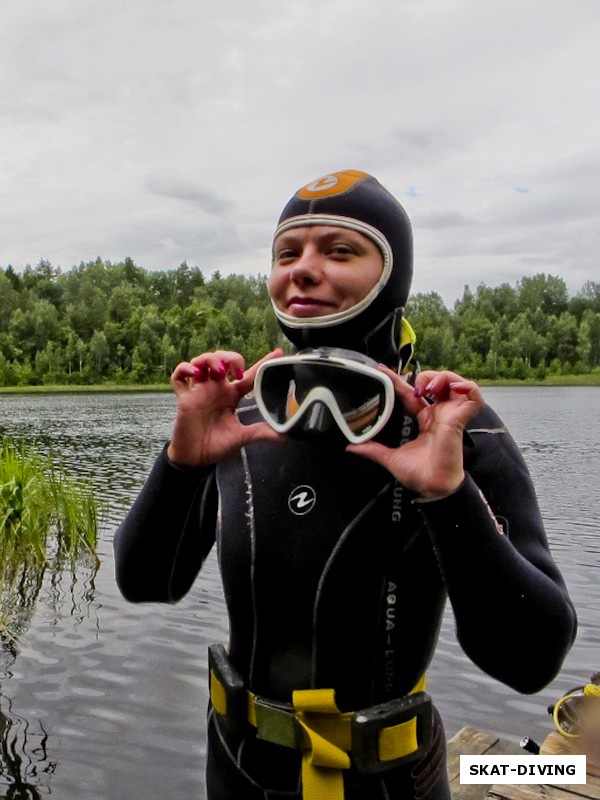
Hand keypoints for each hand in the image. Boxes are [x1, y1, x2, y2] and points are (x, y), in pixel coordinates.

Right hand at [167, 349, 284, 466]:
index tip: (277, 352)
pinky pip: (178, 376)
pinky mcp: (184, 398)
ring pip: (202, 361)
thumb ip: (261, 433)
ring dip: (210, 359)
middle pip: (223, 359)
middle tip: (235, 371)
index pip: (249, 375)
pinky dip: (184, 369)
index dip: (263, 362)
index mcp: (232, 396)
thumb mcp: (242, 437)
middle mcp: (216, 389)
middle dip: (230, 357)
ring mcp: (199, 391)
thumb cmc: (217, 446)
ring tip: (217, 371)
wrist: (195, 459)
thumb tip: (285, 436)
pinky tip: (193, 373)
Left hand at [347, 368, 483, 498]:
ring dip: (442, 377)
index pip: (412, 393)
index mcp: (424, 420)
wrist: (431, 487)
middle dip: (426, 376)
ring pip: (455, 382)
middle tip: (416, 387)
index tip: (383, 370)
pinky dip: (467, 387)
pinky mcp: (460, 418)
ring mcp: (451, 415)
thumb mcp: (390, 457)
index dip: (399, 381)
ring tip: (430, 387)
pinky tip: (454, 388)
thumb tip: (351, 447)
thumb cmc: (418, 474)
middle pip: (437, 382)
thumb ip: (372, 449)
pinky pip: (474, 396)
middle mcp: (439, 414)